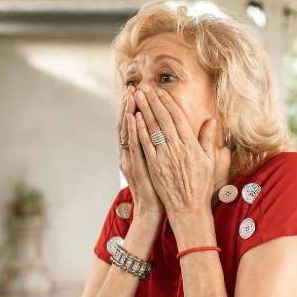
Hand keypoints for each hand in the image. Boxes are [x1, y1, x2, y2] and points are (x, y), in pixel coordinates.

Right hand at [117, 86, 164, 224]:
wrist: (153, 210)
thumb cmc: (161, 189)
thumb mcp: (159, 166)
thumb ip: (162, 148)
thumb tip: (167, 135)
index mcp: (139, 151)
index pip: (138, 125)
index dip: (139, 108)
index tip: (142, 92)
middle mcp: (132, 153)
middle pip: (130, 124)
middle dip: (132, 105)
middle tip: (133, 87)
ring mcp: (132, 159)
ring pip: (129, 131)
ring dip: (130, 112)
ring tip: (131, 95)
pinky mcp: (136, 166)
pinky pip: (134, 145)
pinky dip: (132, 131)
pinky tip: (133, 117)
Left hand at [132, 86, 217, 216]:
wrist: (188, 207)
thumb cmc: (200, 185)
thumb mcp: (209, 161)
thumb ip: (207, 139)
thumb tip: (211, 120)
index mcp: (191, 146)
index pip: (178, 118)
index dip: (168, 103)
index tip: (160, 91)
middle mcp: (177, 149)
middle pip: (163, 119)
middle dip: (153, 101)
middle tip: (145, 87)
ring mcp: (164, 157)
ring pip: (152, 129)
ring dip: (144, 111)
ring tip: (137, 97)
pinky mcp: (154, 166)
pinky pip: (145, 144)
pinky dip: (139, 130)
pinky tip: (133, 118)